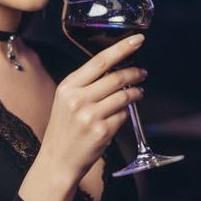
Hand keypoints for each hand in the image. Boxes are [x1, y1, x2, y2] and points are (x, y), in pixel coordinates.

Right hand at [40, 34, 146, 186]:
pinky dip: (126, 113)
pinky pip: (123, 115)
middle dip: (134, 72)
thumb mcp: (66, 100)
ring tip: (138, 93)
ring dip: (135, 93)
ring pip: (124, 96)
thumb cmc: (64, 129)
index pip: (99, 61)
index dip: (121, 48)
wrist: (57, 160)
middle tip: (143, 72)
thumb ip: (86, 84)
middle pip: (115, 77)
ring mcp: (90, 116)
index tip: (137, 40)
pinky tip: (120, 115)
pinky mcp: (102, 131)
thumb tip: (114, 68)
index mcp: (68, 86)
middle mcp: (78, 99)